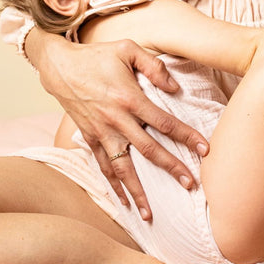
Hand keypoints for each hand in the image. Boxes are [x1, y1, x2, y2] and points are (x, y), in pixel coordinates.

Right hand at [35, 35, 209, 219]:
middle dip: (172, 168)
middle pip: (149, 150)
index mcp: (130, 98)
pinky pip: (103, 167)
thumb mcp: (127, 49)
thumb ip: (154, 66)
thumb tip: (174, 88)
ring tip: (150, 214)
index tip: (205, 150)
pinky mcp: (90, 138)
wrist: (59, 66)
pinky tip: (123, 203)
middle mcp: (116, 120)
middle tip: (191, 185)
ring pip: (123, 168)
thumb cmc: (97, 56)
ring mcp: (102, 132)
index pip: (165, 122)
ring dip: (138, 191)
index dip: (187, 136)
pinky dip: (113, 186)